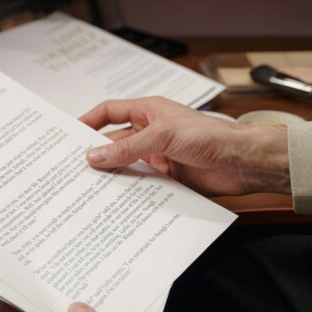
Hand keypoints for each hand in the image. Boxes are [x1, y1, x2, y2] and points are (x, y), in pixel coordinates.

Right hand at [79, 97, 290, 195]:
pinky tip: (116, 200)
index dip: (89, 121)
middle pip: (114, 142)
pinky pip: (141, 184)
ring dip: (111, 175)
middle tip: (72, 167)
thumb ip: (127, 147)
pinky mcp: (166, 178)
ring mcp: (158, 156)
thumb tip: (94, 156)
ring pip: (125, 165)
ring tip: (87, 187)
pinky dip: (128, 191)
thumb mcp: (162, 136)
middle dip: (95, 153)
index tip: (68, 134)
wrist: (242, 162)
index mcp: (148, 112)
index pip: (110, 112)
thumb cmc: (210, 136)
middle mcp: (151, 133)